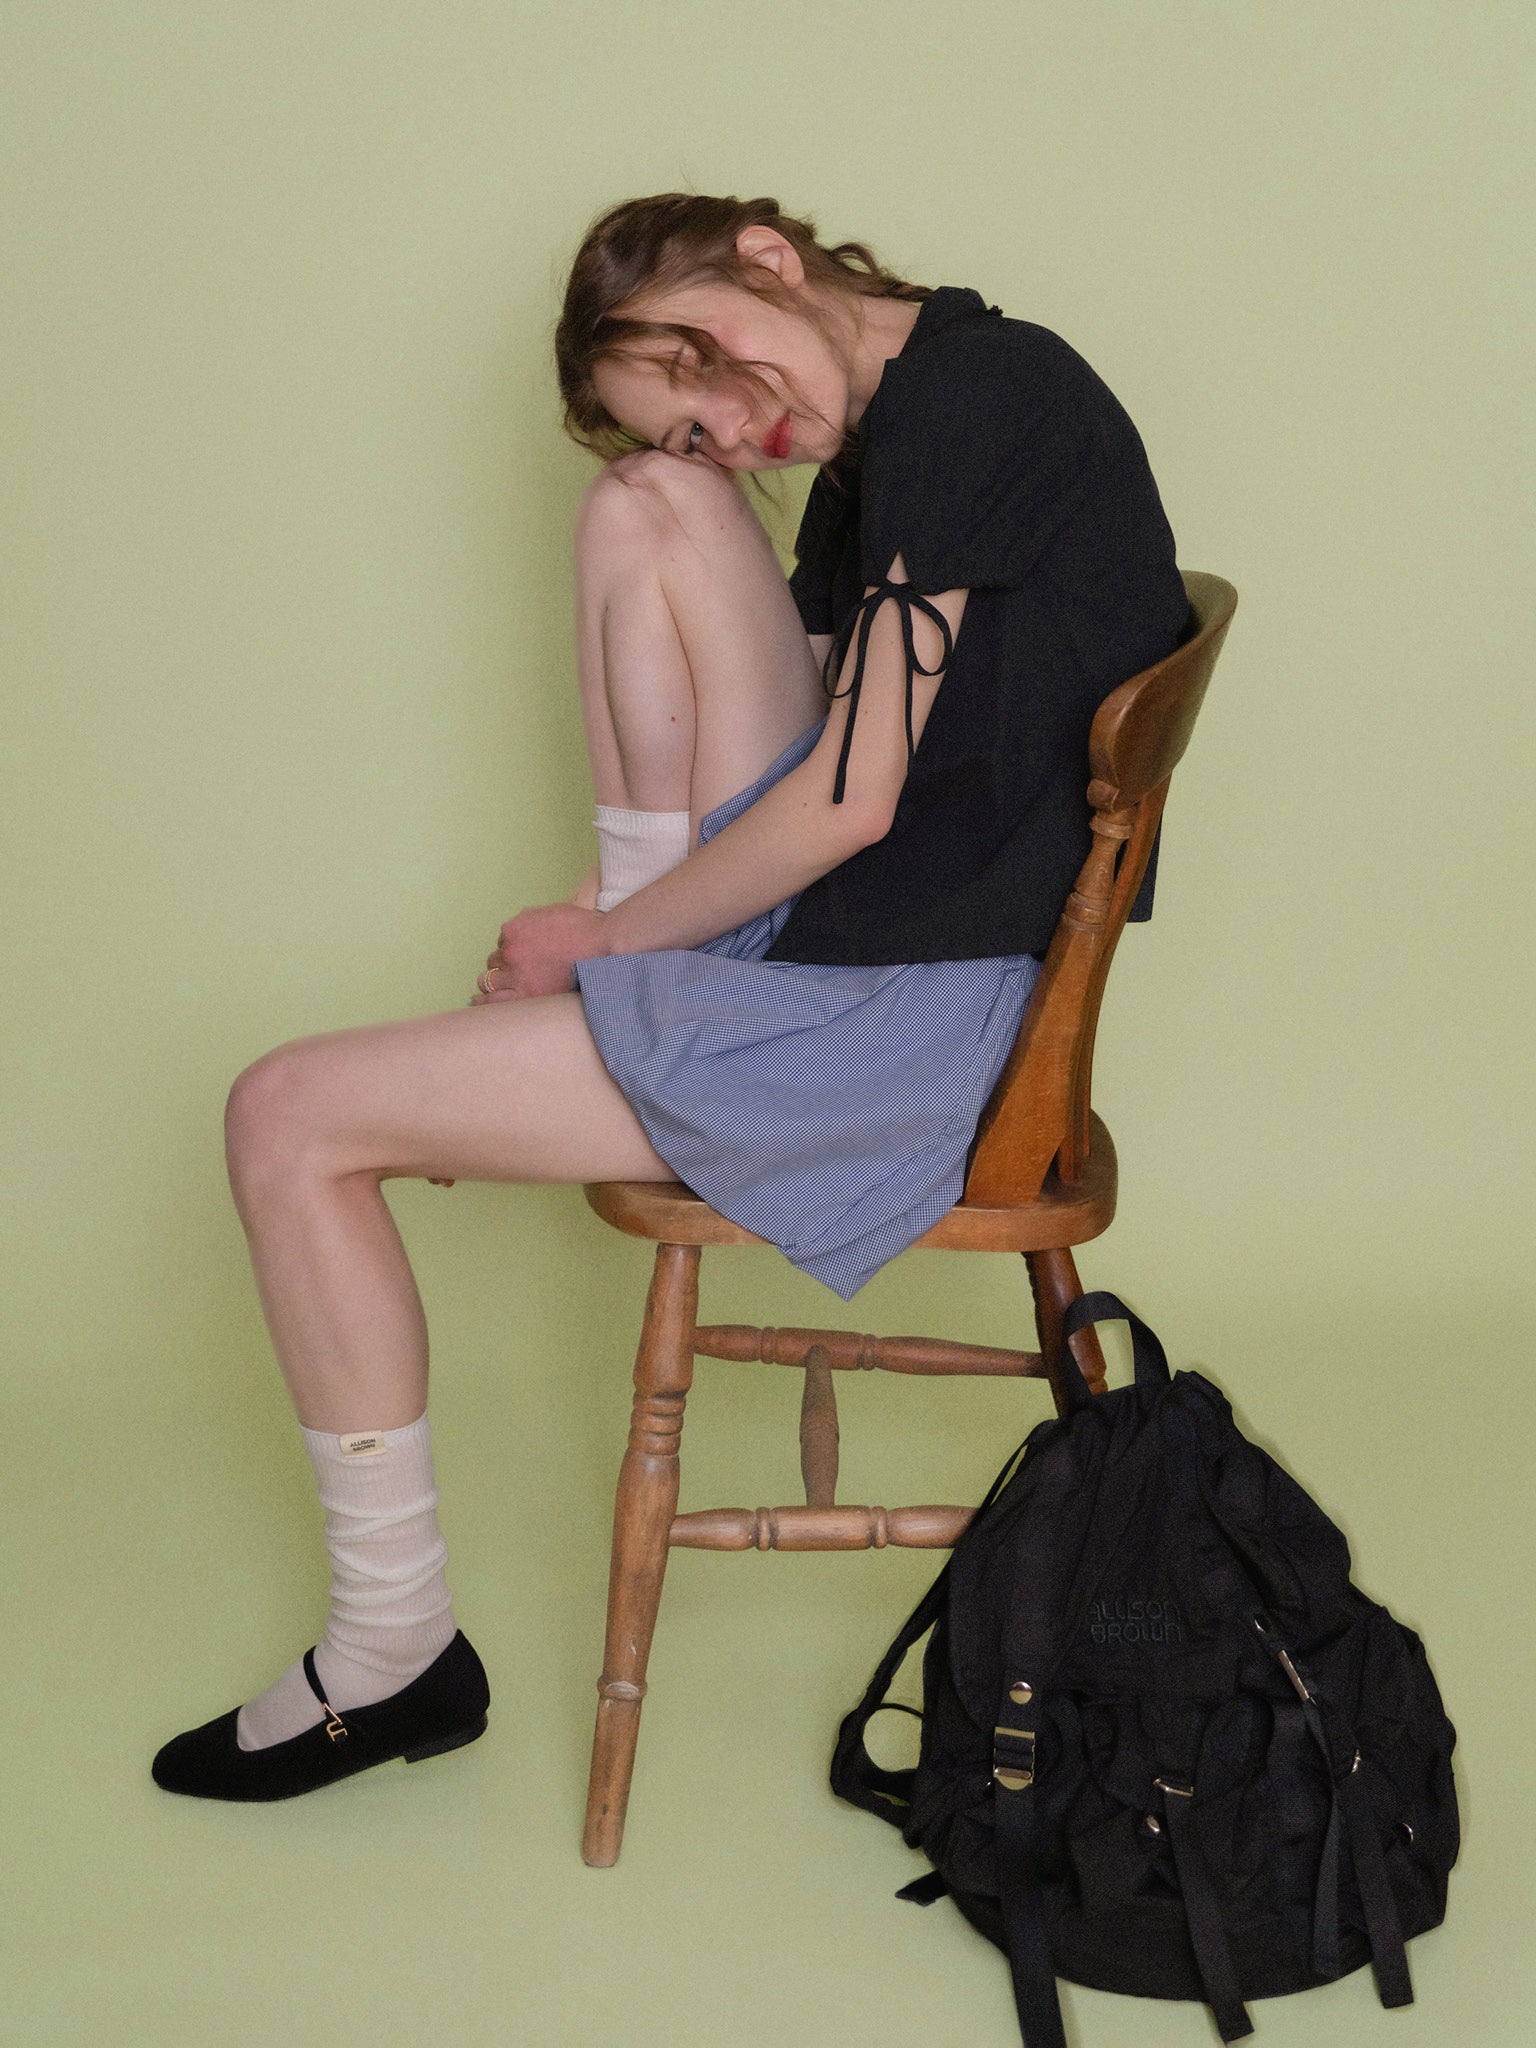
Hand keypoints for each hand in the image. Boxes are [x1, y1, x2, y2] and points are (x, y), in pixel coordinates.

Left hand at [470, 901, 609, 1003]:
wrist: (604, 947)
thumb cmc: (586, 929)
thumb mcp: (553, 911)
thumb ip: (532, 918)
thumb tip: (523, 925)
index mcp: (514, 928)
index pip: (503, 942)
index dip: (514, 951)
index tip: (525, 958)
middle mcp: (511, 950)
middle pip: (494, 962)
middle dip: (504, 967)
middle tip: (516, 975)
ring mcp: (517, 974)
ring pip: (488, 982)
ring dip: (494, 984)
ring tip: (497, 992)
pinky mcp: (526, 994)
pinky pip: (494, 1001)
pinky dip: (484, 1002)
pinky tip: (477, 1004)